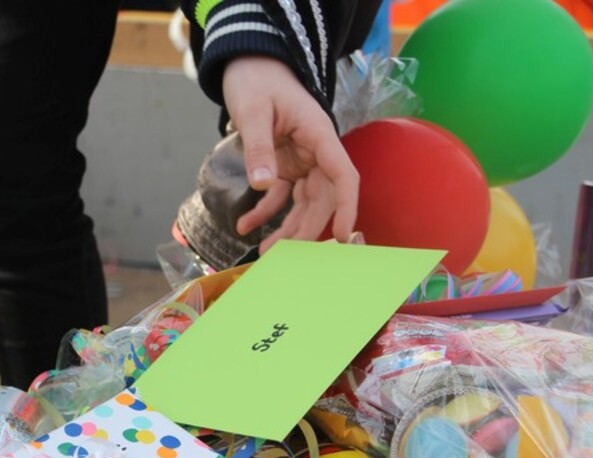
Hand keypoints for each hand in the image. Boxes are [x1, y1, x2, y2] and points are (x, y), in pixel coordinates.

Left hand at [222, 56, 358, 252]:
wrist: (248, 65)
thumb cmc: (256, 80)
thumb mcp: (252, 111)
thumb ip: (258, 147)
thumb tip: (262, 185)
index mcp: (320, 135)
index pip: (344, 176)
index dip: (347, 207)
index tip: (344, 237)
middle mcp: (316, 151)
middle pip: (322, 199)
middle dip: (306, 230)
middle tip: (284, 256)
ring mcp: (302, 160)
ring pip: (303, 203)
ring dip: (286, 229)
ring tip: (264, 251)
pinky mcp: (285, 165)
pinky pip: (280, 196)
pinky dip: (264, 213)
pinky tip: (245, 227)